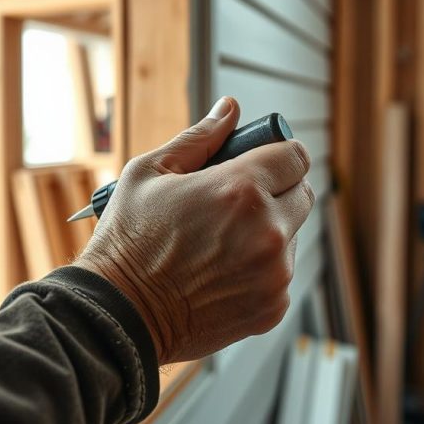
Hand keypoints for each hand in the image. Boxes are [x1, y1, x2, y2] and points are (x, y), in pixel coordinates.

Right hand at [73, 97, 313, 363]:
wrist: (120, 314)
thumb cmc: (128, 241)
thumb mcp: (150, 173)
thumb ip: (199, 138)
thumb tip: (229, 109)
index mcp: (241, 189)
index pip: (295, 156)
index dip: (277, 155)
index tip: (260, 162)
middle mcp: (267, 230)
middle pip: (303, 193)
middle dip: (277, 190)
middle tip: (236, 202)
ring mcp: (274, 273)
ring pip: (292, 235)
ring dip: (268, 231)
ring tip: (219, 241)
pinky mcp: (272, 306)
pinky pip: (282, 274)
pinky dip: (261, 268)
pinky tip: (220, 270)